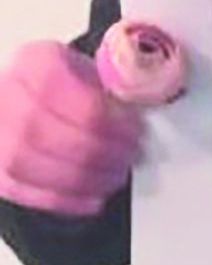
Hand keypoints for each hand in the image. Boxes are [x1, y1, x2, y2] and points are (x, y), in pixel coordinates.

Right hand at [0, 41, 141, 216]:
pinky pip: (29, 193)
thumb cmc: (55, 83)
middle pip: (59, 137)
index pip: (79, 101)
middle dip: (103, 153)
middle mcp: (7, 98)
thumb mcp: (83, 66)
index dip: (115, 123)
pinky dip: (67, 200)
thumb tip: (145, 104)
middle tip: (129, 156)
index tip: (136, 131)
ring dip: (88, 179)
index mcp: (36, 64)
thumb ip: (110, 83)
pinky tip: (93, 196)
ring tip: (115, 176)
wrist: (12, 96)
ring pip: (42, 168)